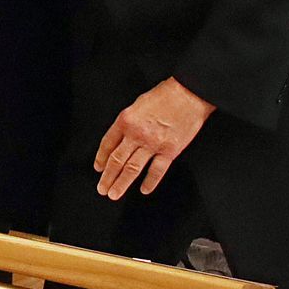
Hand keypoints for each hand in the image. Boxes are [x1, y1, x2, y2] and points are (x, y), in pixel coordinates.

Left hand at [93, 77, 214, 199]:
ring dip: (121, 183)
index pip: (108, 143)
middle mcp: (136, 134)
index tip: (98, 168)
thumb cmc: (165, 95)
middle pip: (116, 160)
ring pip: (132, 168)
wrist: (189, 94)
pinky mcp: (170, 151)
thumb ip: (129, 121)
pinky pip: (157, 170)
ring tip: (114, 194)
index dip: (101, 158)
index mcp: (125, 120)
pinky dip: (150, 182)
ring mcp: (153, 144)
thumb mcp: (138, 103)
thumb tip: (122, 137)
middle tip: (102, 188)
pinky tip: (144, 189)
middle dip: (107, 177)